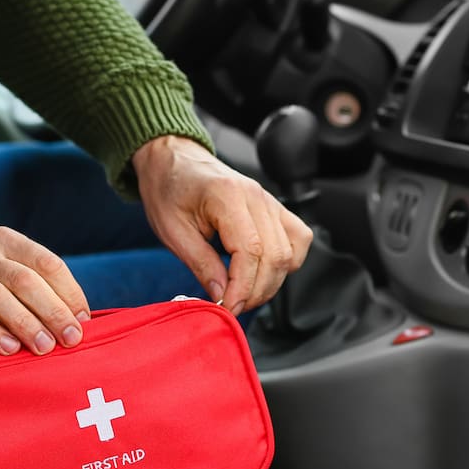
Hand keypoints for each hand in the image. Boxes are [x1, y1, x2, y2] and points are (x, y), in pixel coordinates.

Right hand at [0, 227, 90, 354]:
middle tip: (72, 339)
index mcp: (5, 240)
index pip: (47, 263)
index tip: (84, 320)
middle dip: (54, 311)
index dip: (70, 292)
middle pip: (26, 281)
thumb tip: (75, 317)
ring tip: (45, 348)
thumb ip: (29, 279)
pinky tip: (9, 349)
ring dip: (26, 324)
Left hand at [132, 135, 311, 314]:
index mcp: (227, 196)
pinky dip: (286, 263)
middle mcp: (256, 196)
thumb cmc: (169, 190)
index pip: (250, 250)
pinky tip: (263, 272)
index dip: (242, 287)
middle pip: (275, 255)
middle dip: (256, 291)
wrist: (174, 162)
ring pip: (290, 252)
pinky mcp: (275, 207)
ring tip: (244, 293)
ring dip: (271, 282)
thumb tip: (222, 295)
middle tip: (232, 305)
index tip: (228, 307)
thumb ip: (201, 264)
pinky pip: (298, 239)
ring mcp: (269, 201)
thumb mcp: (172, 231)